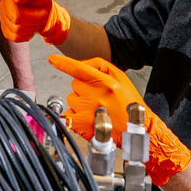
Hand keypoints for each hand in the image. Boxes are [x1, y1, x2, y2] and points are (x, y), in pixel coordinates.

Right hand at [0, 0, 71, 44]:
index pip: (12, 10)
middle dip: (35, 21)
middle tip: (44, 16)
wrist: (40, 8)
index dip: (27, 16)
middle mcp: (2, 6)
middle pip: (16, 22)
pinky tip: (32, 28)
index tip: (42, 13)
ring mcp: (2, 19)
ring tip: (39, 22)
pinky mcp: (6, 30)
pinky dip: (27, 35)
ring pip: (16, 31)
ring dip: (32, 28)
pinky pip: (15, 38)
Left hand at [49, 55, 190, 185]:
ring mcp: (88, 110)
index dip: (64, 63)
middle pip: (75, 84)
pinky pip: (68, 113)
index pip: (80, 69)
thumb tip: (81, 64)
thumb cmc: (130, 105)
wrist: (137, 130)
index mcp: (108, 83)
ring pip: (71, 99)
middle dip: (82, 89)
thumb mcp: (122, 79)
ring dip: (79, 103)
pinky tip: (89, 118)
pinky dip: (75, 116)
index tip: (53, 60)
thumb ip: (101, 67)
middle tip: (96, 97)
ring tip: (95, 109)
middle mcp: (97, 96)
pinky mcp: (81, 124)